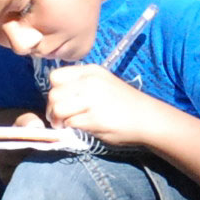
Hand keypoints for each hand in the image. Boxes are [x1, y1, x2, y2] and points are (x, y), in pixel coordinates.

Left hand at [43, 63, 170, 149]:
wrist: (147, 118)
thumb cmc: (124, 103)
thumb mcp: (102, 84)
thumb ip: (81, 86)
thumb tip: (57, 98)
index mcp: (90, 71)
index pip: (56, 76)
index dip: (54, 90)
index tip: (61, 101)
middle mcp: (89, 82)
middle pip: (53, 93)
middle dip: (52, 108)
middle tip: (60, 118)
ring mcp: (92, 99)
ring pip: (57, 108)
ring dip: (58, 120)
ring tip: (66, 125)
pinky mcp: (94, 118)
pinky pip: (70, 123)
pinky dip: (71, 128)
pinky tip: (80, 128)